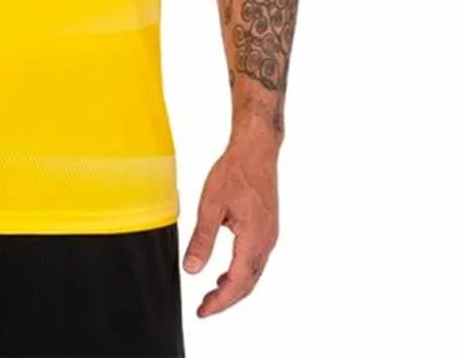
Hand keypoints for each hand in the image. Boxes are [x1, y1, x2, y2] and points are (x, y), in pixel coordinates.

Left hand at [181, 135, 279, 317]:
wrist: (257, 149)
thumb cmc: (235, 171)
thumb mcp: (210, 205)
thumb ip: (202, 239)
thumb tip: (191, 270)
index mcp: (254, 239)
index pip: (237, 282)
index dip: (220, 302)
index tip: (202, 311)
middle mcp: (267, 241)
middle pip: (248, 283)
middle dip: (226, 300)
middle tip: (204, 308)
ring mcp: (270, 235)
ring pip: (254, 273)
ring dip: (234, 287)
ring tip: (212, 294)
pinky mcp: (267, 228)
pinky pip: (256, 259)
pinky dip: (241, 272)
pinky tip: (225, 272)